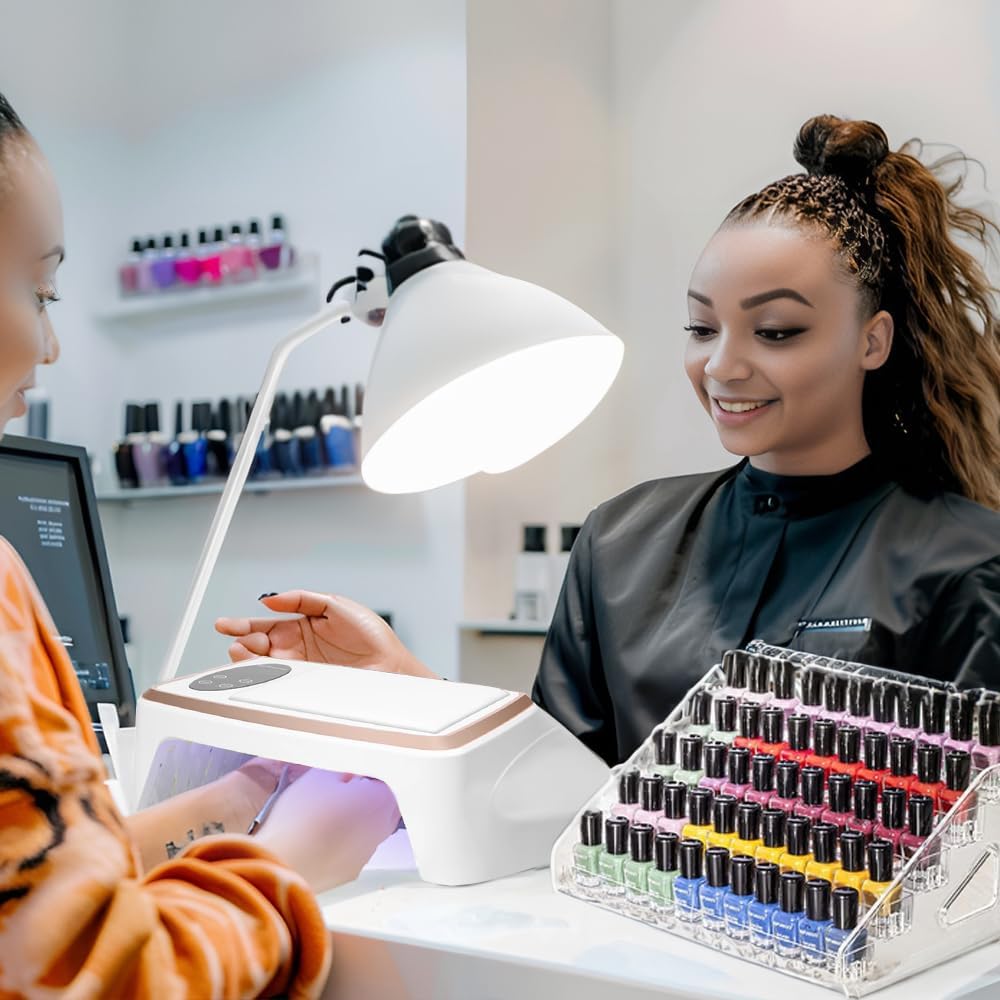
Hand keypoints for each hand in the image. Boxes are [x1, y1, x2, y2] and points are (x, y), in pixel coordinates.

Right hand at [215, 590, 437, 678]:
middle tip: (238, 641)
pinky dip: (265, 676)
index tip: (224, 625)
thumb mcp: (335, 604)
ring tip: (242, 652)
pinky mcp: (307, 686)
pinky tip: (257, 669)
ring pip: (264, 665)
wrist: (391, 664)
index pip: (265, 625)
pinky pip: (280, 681)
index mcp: (301, 627)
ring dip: (249, 660)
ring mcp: (301, 669)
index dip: (242, 625)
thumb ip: (301, 599)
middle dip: (243, 643)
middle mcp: (297, 649)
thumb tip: (270, 599)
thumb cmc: (371, 634)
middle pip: (259, 647)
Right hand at [254, 770, 400, 893]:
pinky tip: (320, 838)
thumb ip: (344, 769)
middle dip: (366, 797)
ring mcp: (367, 852)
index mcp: (380, 799)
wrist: (284, 862)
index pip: (385, 780)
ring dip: (356, 821)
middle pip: (383, 806)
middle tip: (339, 792)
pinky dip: (344, 842)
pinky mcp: (351, 871)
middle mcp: (382, 828)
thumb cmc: (302, 817)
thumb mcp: (320, 776)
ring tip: (325, 816)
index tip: (349, 775)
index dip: (366, 775)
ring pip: (369, 829)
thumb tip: (351, 774)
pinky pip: (354, 849)